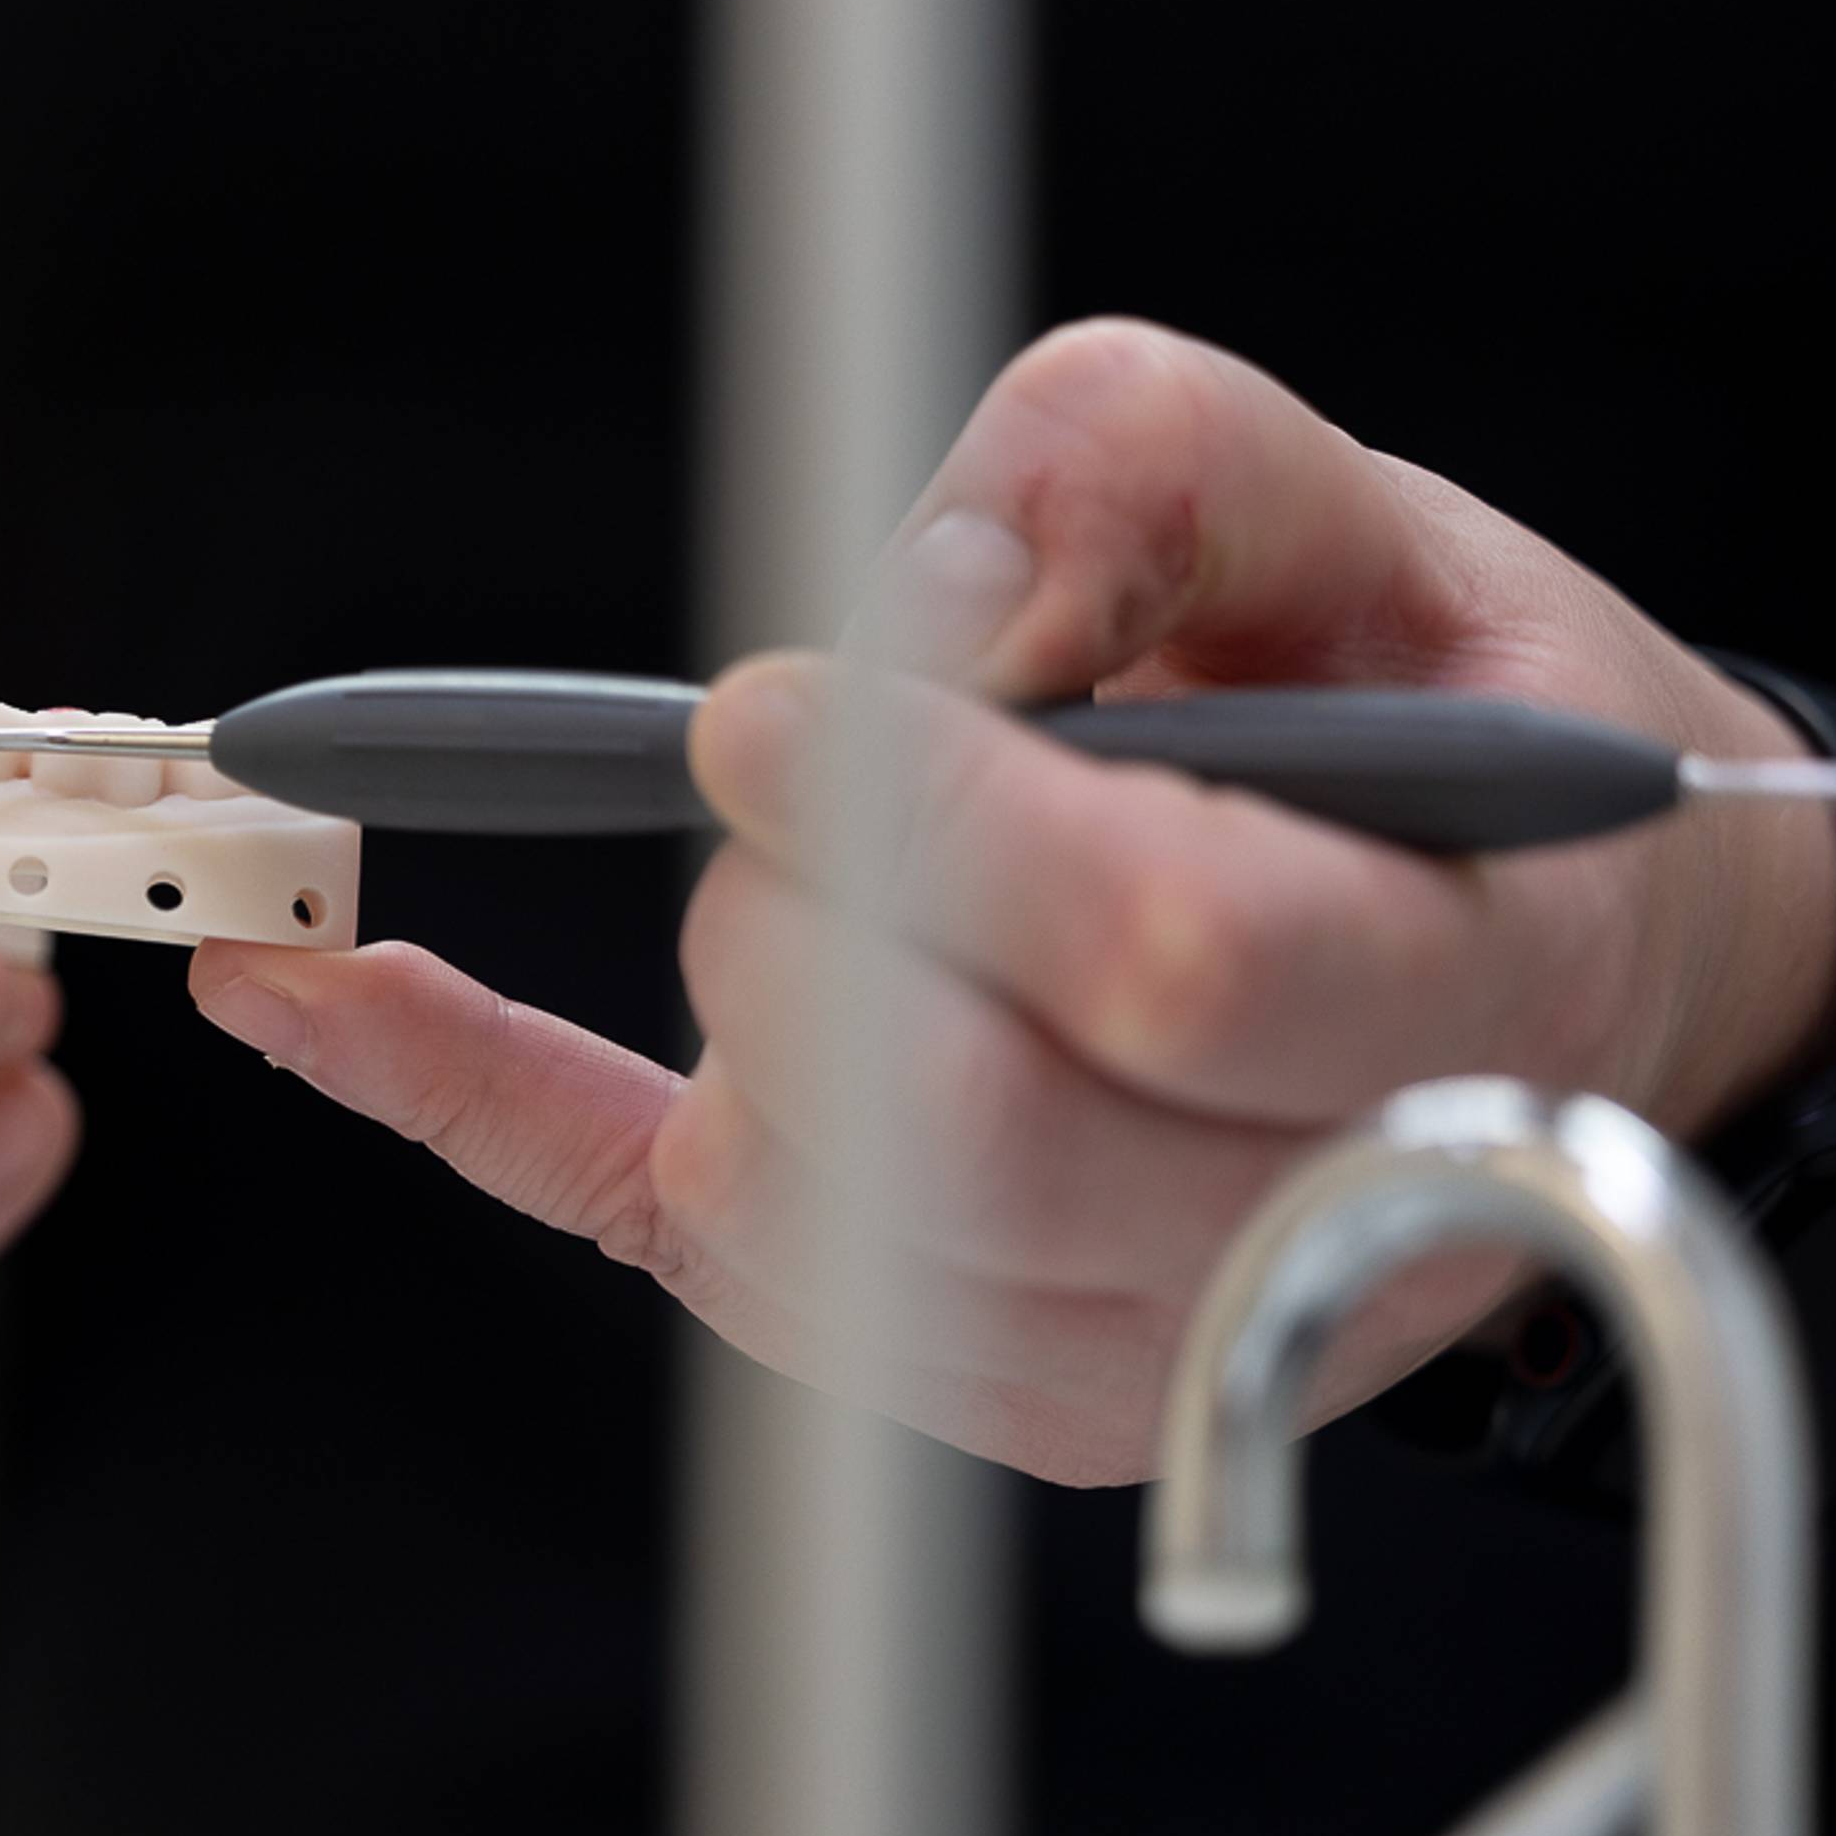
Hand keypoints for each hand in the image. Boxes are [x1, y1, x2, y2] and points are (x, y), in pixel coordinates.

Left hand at [187, 321, 1835, 1481]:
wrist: (1516, 965)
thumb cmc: (1437, 743)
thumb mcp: (1355, 516)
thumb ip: (1147, 481)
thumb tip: (924, 603)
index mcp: (1446, 993)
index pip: (1167, 965)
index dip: (944, 828)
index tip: (798, 707)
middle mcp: (1286, 1225)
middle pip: (956, 1123)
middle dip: (815, 911)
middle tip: (807, 763)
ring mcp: (1107, 1342)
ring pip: (805, 1217)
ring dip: (739, 1003)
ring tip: (830, 876)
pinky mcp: (944, 1354)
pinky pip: (653, 1237)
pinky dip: (462, 1096)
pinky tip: (319, 993)